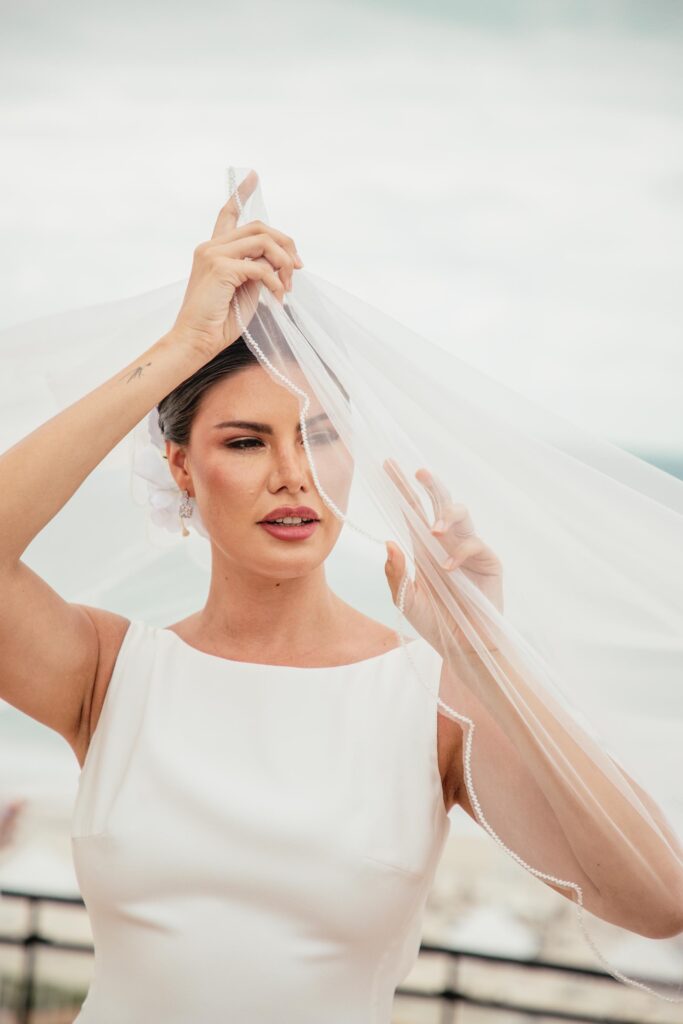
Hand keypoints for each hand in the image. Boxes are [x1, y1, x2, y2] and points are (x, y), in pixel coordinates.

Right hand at [171, 168, 303, 359]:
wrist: (196, 340)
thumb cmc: (219, 320)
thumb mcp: (244, 289)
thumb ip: (256, 269)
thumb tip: (280, 262)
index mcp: (214, 250)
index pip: (228, 213)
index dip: (240, 193)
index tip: (253, 175)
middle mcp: (211, 246)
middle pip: (259, 227)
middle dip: (286, 244)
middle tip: (298, 268)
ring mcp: (213, 254)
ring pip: (263, 241)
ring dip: (284, 263)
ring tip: (287, 286)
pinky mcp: (220, 268)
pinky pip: (261, 266)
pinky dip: (276, 282)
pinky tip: (278, 296)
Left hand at [382, 459, 503, 656]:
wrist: (462, 646)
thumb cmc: (433, 622)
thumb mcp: (405, 599)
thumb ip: (395, 574)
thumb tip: (388, 543)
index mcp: (423, 546)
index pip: (411, 509)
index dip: (401, 487)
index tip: (387, 464)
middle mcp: (445, 542)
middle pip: (439, 502)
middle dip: (430, 484)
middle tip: (419, 472)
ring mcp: (467, 549)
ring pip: (461, 514)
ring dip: (447, 514)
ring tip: (434, 530)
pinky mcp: (487, 562)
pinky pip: (475, 544)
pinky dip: (460, 552)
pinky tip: (448, 569)